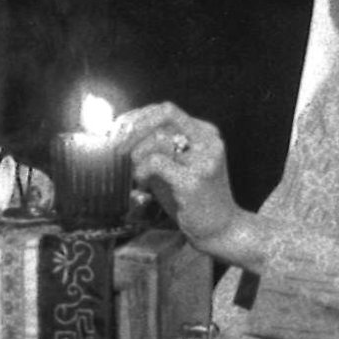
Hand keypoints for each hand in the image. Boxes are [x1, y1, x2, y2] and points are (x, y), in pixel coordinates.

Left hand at [114, 100, 240, 252]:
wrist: (221, 229)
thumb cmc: (194, 199)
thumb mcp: (176, 166)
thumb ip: (157, 149)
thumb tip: (121, 134)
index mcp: (205, 133)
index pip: (166, 110)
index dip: (138, 117)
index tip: (118, 132)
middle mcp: (208, 141)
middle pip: (163, 115)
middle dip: (133, 128)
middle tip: (116, 148)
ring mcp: (203, 160)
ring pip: (158, 137)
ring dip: (136, 153)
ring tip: (133, 171)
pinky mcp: (194, 180)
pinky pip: (156, 162)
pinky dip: (141, 170)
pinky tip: (141, 183)